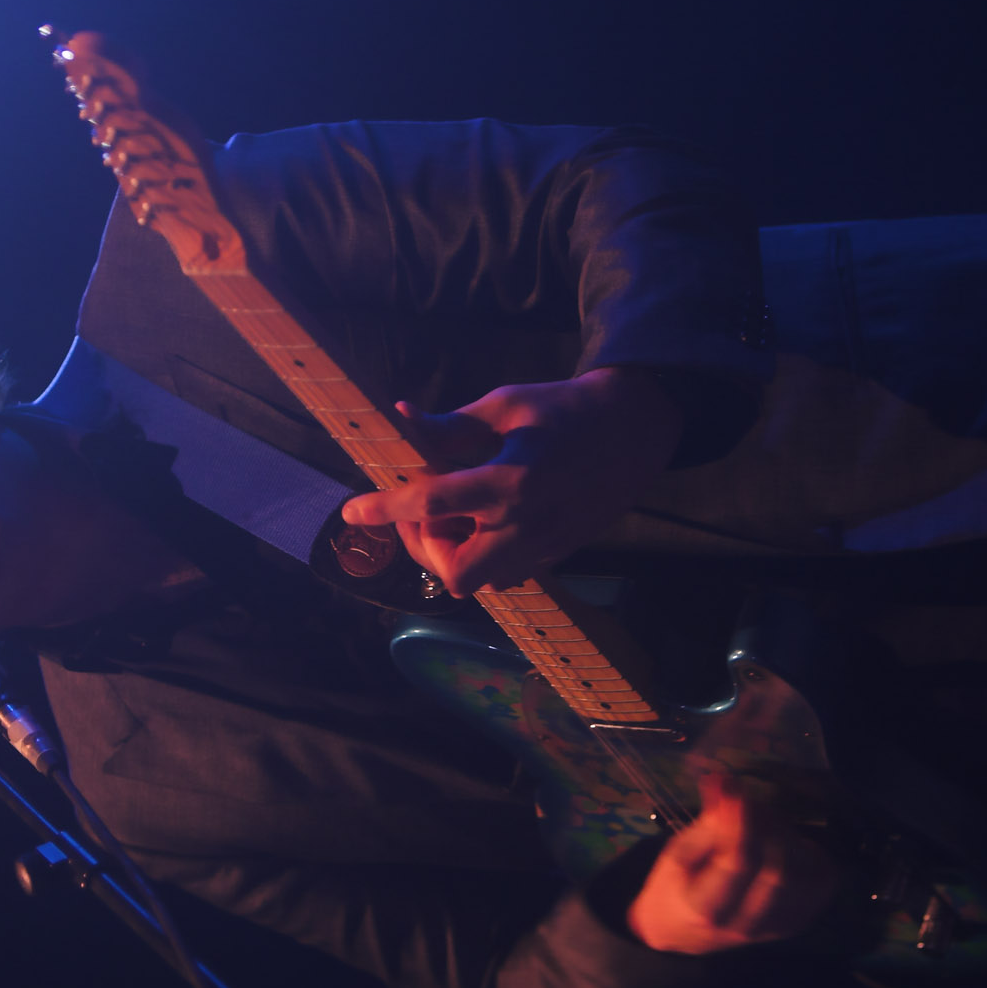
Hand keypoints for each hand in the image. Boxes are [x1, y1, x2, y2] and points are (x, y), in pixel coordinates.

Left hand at [339, 367, 681, 596]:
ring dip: (453, 555)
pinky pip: (505, 577)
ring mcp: (545, 545)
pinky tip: (484, 524)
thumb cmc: (563, 408)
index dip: (384, 509)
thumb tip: (399, 419)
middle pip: (453, 571)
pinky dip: (482, 559)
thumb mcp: (505, 405)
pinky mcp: (557, 554)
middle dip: (424, 549)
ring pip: (480, 582)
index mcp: (511, 478)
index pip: (432, 504)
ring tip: (455, 516)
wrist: (635, 427)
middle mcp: (527, 522)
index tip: (351, 512)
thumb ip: (449, 426)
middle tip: (419, 514)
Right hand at [627, 773, 838, 954]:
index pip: (736, 865)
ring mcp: (778, 926)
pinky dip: (809, 852)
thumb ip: (707, 822)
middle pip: (776, 870)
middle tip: (745, 802)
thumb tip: (727, 782)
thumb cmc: (676, 886)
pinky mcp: (799, 921)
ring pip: (804, 875)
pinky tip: (784, 843)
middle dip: (765, 825)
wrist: (686, 931)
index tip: (733, 789)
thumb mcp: (678, 852)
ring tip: (761, 821)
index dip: (741, 822)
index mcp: (705, 908)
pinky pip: (822, 880)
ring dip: (786, 836)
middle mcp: (746, 924)